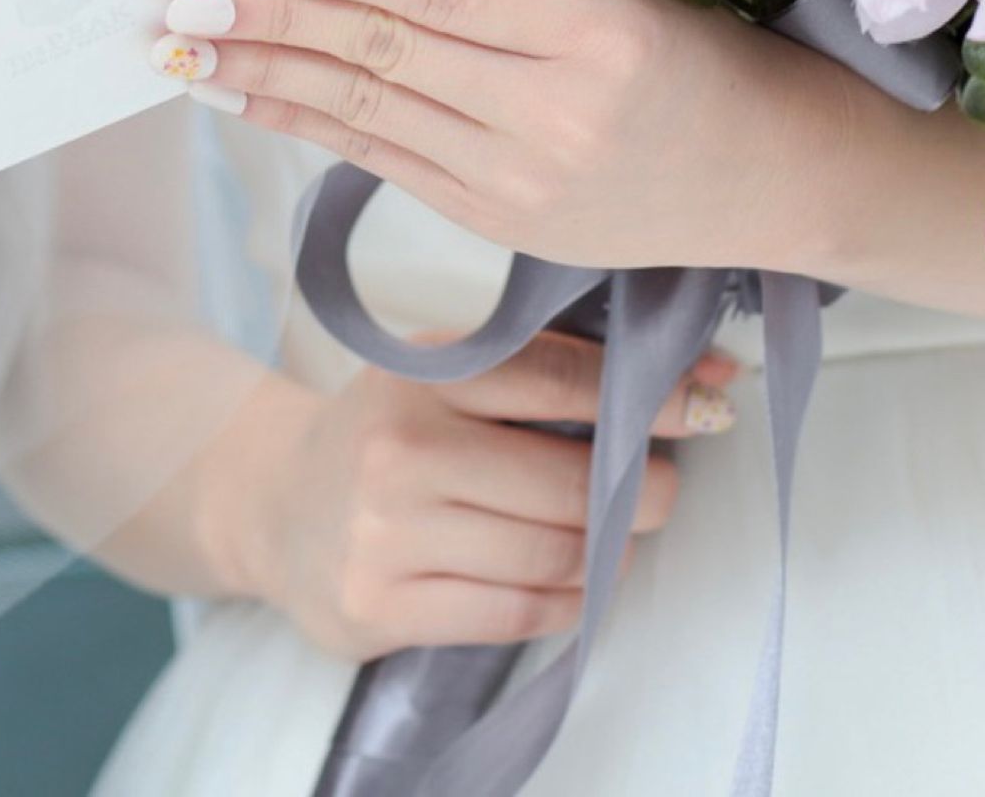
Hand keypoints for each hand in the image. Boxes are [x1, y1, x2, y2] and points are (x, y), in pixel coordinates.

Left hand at [155, 0, 850, 272]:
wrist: (769, 177)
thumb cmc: (689, 50)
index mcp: (590, 29)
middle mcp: (552, 112)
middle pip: (383, 56)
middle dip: (271, 24)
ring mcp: (523, 181)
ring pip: (368, 115)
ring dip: (268, 79)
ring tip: (188, 50)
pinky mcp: (503, 226)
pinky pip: (386, 163)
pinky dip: (313, 126)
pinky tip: (256, 96)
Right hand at [201, 333, 737, 661]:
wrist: (275, 501)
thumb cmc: (387, 429)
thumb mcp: (440, 373)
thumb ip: (541, 371)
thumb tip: (696, 373)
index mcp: (422, 372)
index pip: (558, 378)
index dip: (646, 394)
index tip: (709, 400)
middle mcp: (400, 449)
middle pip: (564, 482)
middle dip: (640, 489)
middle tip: (666, 488)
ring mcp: (386, 534)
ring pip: (548, 552)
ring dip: (609, 550)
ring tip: (624, 535)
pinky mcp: (382, 606)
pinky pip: (515, 611)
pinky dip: (570, 600)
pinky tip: (583, 582)